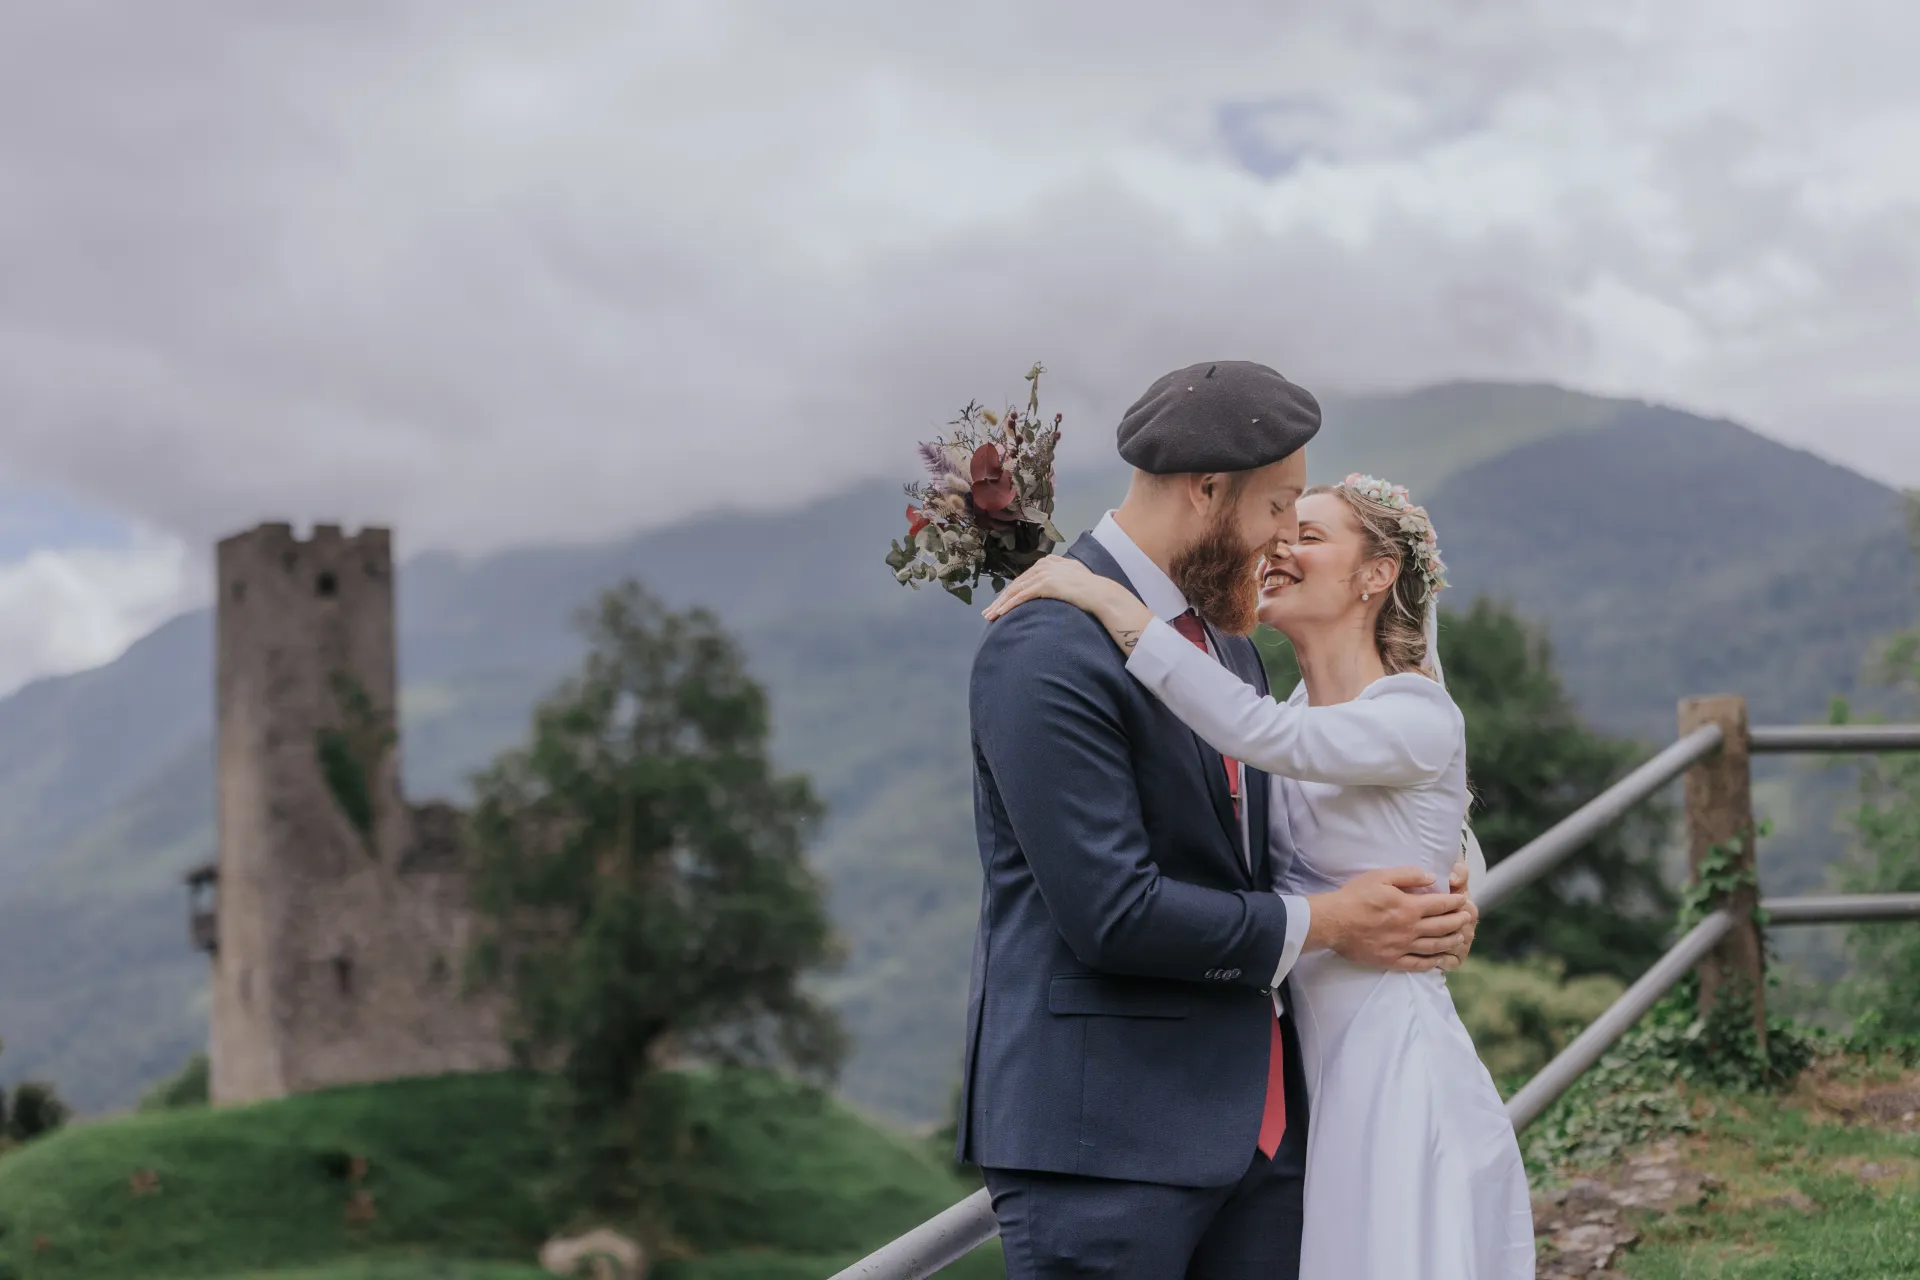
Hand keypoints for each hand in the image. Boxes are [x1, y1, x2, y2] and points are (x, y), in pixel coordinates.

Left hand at [982, 556, 1153, 651]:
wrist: (1100, 593)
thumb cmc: (1090, 590)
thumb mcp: (1072, 578)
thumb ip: (1059, 578)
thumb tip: (1052, 588)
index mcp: (1049, 562)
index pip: (1024, 579)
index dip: (1010, 592)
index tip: (1000, 604)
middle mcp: (1044, 565)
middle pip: (1016, 584)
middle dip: (1001, 600)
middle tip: (988, 612)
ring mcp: (1043, 574)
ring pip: (1016, 591)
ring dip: (1000, 605)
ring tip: (990, 616)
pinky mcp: (1044, 584)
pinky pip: (1022, 596)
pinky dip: (1009, 606)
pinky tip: (1000, 614)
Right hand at [1304, 868, 1473, 972]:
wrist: (1333, 922)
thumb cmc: (1355, 896)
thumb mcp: (1381, 876)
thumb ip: (1408, 875)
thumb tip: (1431, 877)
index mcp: (1409, 907)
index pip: (1441, 904)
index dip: (1455, 902)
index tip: (1463, 900)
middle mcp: (1410, 928)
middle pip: (1443, 926)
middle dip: (1459, 921)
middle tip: (1467, 918)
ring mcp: (1402, 946)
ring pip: (1435, 946)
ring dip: (1451, 941)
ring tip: (1459, 937)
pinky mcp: (1392, 960)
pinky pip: (1417, 964)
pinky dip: (1431, 963)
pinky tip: (1438, 961)